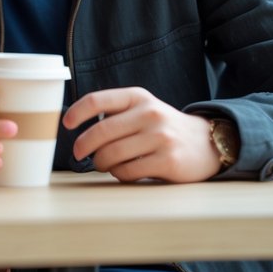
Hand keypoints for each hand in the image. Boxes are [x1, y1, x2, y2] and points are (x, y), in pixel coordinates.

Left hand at [62, 87, 220, 182]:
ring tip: (102, 164)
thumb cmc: (162, 127)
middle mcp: (149, 113)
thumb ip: (116, 113)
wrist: (206, 143)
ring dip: (100, 163)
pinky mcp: (168, 161)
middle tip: (78, 154)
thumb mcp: (143, 108)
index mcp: (138, 97)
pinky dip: (118, 174)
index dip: (77, 112)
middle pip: (101, 132)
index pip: (98, 100)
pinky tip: (122, 171)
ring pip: (112, 154)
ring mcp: (160, 137)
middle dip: (83, 146)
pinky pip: (128, 171)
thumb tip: (76, 126)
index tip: (66, 124)